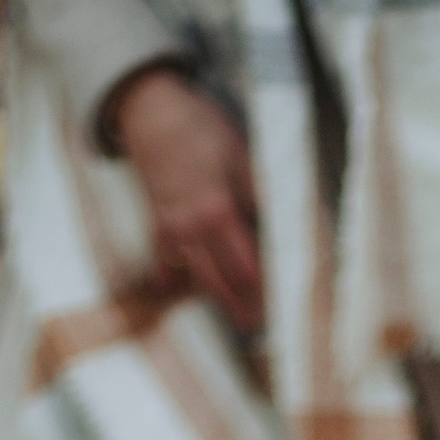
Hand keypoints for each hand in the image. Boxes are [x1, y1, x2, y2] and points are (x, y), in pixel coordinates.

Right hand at [106, 63, 264, 339]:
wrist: (150, 112)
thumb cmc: (200, 128)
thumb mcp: (241, 154)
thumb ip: (261, 192)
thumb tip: (289, 222)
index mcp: (219, 212)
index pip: (248, 263)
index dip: (265, 287)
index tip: (283, 305)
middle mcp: (193, 228)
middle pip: (222, 279)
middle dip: (243, 304)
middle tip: (262, 328)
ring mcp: (171, 228)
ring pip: (196, 275)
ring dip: (216, 299)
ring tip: (236, 321)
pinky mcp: (156, 221)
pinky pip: (164, 259)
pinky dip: (170, 277)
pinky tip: (174, 292)